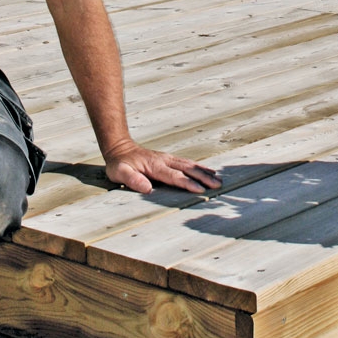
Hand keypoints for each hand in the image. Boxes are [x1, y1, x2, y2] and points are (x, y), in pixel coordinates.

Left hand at [103, 140, 220, 193]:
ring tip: (219, 179)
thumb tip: (147, 188)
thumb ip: (132, 180)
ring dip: (205, 172)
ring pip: (190, 165)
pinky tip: (208, 172)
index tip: (200, 189)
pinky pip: (187, 163)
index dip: (188, 183)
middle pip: (188, 169)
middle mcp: (165, 161)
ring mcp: (168, 159)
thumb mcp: (119, 172)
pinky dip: (200, 167)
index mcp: (155, 166)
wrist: (120, 148)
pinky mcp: (170, 159)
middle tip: (217, 185)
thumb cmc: (119, 163)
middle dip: (203, 177)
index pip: (175, 176)